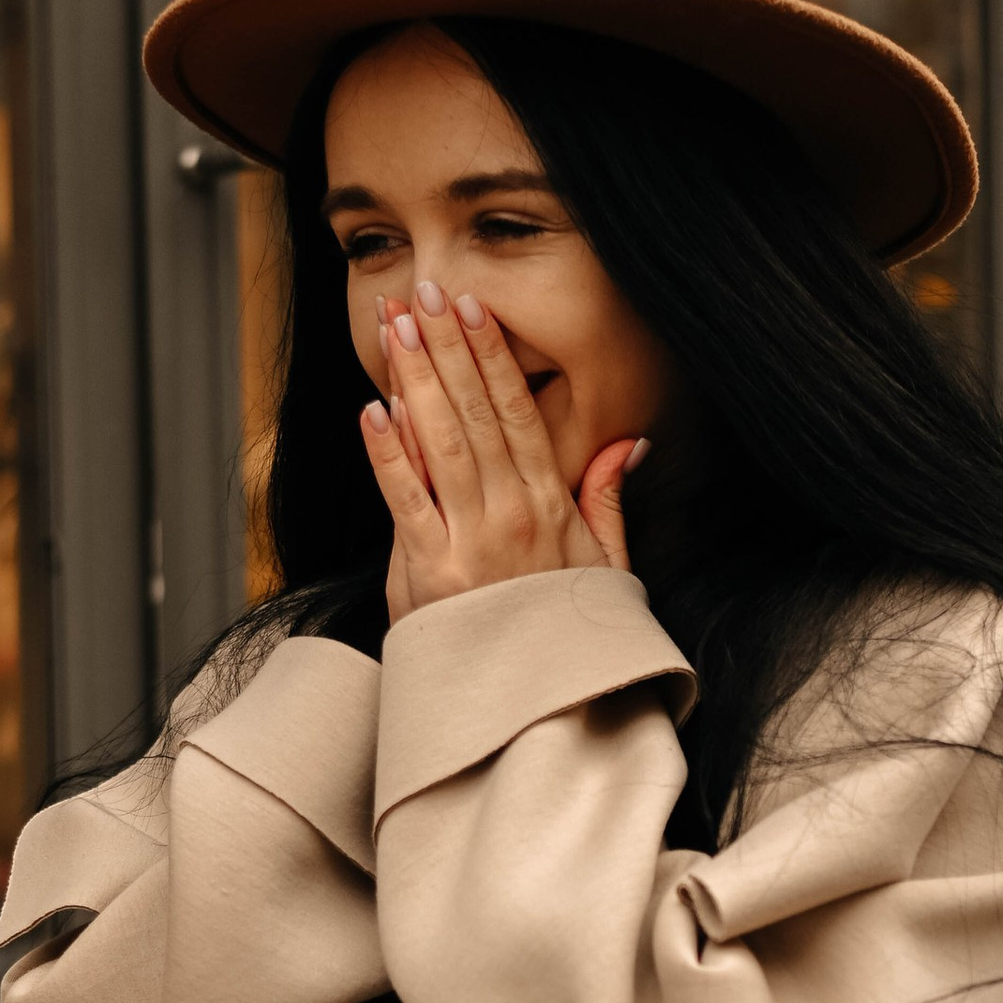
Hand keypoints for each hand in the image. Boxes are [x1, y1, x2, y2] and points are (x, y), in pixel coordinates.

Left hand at [367, 278, 642, 621]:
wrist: (534, 709)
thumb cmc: (559, 635)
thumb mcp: (604, 567)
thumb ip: (606, 500)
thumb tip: (628, 442)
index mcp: (551, 506)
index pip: (518, 414)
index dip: (492, 356)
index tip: (471, 309)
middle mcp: (512, 516)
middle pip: (476, 414)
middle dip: (446, 349)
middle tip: (423, 294)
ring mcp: (469, 544)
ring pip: (440, 444)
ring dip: (414, 380)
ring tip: (394, 328)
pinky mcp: (428, 575)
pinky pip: (405, 502)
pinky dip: (389, 454)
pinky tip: (374, 409)